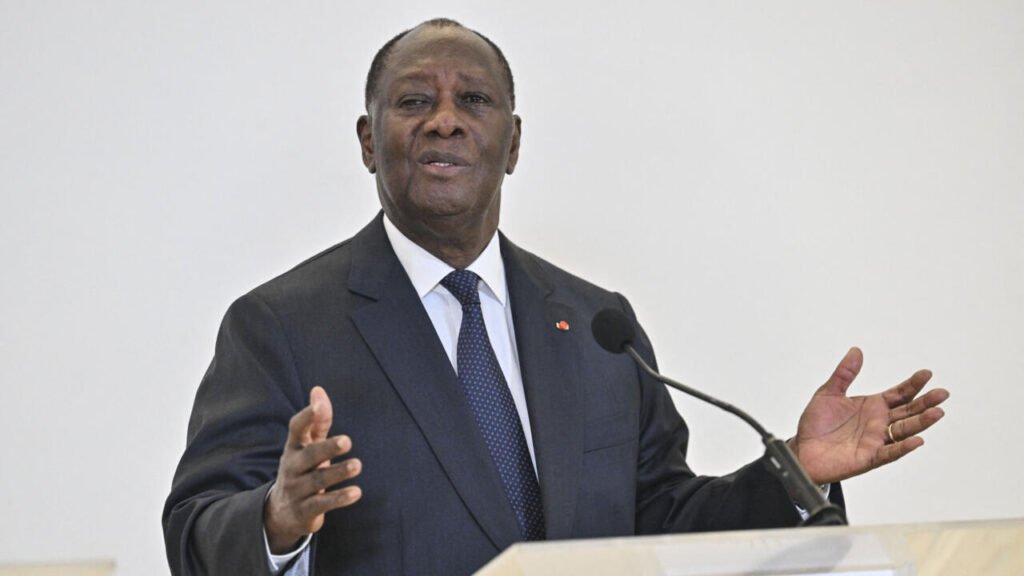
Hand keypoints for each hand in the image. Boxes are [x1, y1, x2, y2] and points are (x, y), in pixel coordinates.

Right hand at [264, 386, 362, 553]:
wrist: (282, 512)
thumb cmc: (302, 469)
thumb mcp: (307, 445)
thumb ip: (317, 420)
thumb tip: (318, 389)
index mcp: (293, 447)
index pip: (296, 429)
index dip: (307, 417)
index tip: (319, 406)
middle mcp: (292, 467)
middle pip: (309, 456)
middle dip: (327, 448)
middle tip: (347, 440)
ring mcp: (296, 490)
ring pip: (318, 481)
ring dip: (338, 472)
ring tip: (357, 465)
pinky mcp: (305, 511)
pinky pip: (322, 504)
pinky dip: (339, 498)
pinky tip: (356, 492)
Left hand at [790, 347, 948, 484]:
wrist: (803, 449)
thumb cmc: (816, 424)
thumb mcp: (828, 393)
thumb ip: (844, 373)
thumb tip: (856, 351)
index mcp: (873, 406)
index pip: (899, 394)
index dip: (913, 384)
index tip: (926, 374)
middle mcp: (879, 423)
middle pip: (908, 411)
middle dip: (926, 402)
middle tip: (942, 393)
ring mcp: (877, 440)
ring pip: (904, 431)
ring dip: (921, 423)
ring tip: (937, 412)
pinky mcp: (870, 457)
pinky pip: (890, 453)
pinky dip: (903, 447)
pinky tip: (916, 440)